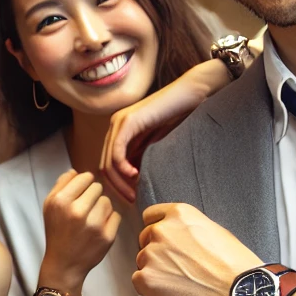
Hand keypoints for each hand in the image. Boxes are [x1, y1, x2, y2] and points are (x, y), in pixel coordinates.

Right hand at [38, 170, 119, 293]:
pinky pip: (116, 215)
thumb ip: (61, 185)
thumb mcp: (49, 206)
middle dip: (92, 196)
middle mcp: (76, 211)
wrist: (64, 264)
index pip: (84, 177)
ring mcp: (93, 225)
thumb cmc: (57, 231)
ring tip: (91, 219)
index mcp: (60, 201)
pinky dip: (109, 220)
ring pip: (107, 201)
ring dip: (101, 208)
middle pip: (98, 188)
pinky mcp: (107, 236)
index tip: (81, 194)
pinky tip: (98, 229)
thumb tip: (76, 171)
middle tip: (84, 209)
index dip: (84, 184)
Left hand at [99, 71, 215, 203]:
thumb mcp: (157, 145)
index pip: (108, 166)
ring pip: (109, 160)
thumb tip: (136, 185)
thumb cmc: (179, 118)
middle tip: (132, 201)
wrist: (191, 94)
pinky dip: (123, 167)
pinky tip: (135, 176)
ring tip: (134, 193)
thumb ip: (144, 159)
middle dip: (116, 187)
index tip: (131, 199)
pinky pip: (118, 150)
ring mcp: (119, 122)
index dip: (117, 186)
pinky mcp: (128, 120)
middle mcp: (115, 127)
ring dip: (120, 181)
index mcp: (120, 133)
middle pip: (104, 165)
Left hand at [133, 202, 262, 295]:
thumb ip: (187, 228)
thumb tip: (176, 235)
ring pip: (142, 261)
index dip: (157, 229)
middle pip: (145, 239)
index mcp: (179, 214)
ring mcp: (151, 254)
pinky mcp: (146, 278)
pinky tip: (172, 293)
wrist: (240, 291)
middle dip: (157, 251)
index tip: (165, 241)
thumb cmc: (234, 264)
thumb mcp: (213, 230)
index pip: (151, 216)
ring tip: (181, 282)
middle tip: (178, 267)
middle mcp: (161, 230)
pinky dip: (151, 288)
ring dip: (155, 271)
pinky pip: (138, 281)